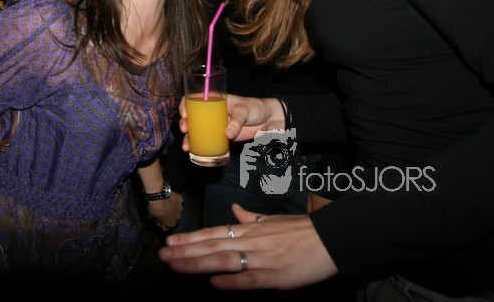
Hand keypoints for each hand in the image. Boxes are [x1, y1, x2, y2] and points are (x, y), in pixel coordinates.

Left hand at [147, 191, 183, 229]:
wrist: (159, 198)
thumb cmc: (155, 209)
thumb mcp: (152, 216)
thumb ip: (155, 218)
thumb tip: (152, 219)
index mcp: (171, 223)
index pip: (169, 224)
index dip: (165, 221)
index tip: (161, 218)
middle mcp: (178, 217)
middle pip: (174, 216)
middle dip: (170, 214)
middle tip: (165, 210)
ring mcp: (180, 208)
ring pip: (177, 208)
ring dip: (173, 207)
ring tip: (167, 202)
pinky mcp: (180, 200)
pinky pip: (178, 200)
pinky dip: (175, 199)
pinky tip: (171, 197)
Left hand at [158, 204, 336, 289]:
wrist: (332, 239)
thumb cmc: (302, 230)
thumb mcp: (273, 220)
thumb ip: (251, 219)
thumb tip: (235, 211)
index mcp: (250, 229)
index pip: (214, 232)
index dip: (191, 238)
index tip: (170, 241)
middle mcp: (251, 241)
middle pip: (212, 245)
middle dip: (185, 251)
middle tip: (162, 255)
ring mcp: (262, 258)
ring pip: (223, 260)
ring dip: (197, 263)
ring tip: (176, 265)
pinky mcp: (276, 276)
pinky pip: (249, 278)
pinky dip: (231, 280)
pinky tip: (213, 283)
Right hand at [178, 95, 284, 153]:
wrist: (268, 120)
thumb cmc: (254, 108)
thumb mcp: (244, 111)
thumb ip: (236, 122)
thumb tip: (227, 135)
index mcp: (214, 100)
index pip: (194, 98)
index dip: (185, 104)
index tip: (184, 113)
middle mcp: (212, 112)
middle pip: (192, 116)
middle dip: (184, 123)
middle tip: (185, 130)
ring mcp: (216, 125)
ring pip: (197, 130)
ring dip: (188, 137)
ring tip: (186, 146)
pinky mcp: (222, 136)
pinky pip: (207, 139)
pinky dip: (199, 145)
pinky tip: (193, 151)